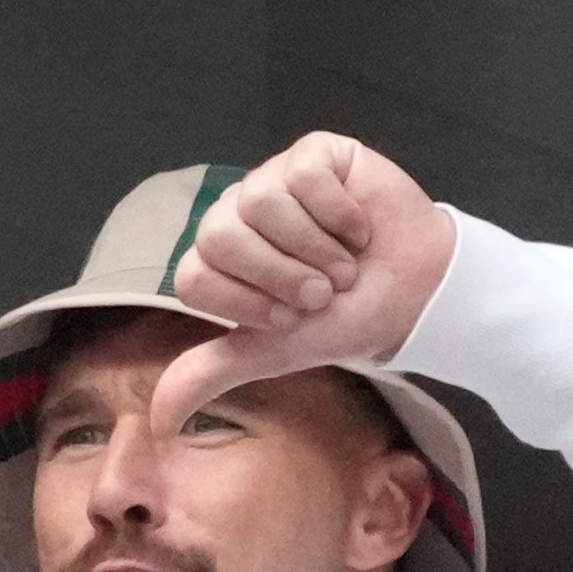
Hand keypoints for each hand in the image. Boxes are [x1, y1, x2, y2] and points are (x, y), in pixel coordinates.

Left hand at [150, 132, 458, 434]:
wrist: (415, 295)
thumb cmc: (345, 318)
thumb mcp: (274, 352)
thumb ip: (212, 372)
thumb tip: (157, 418)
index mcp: (219, 262)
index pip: (195, 276)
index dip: (246, 303)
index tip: (289, 317)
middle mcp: (236, 215)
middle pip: (220, 237)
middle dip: (280, 276)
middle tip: (320, 292)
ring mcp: (273, 179)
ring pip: (262, 201)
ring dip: (315, 247)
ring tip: (344, 263)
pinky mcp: (313, 152)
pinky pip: (304, 175)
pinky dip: (339, 213)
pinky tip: (358, 228)